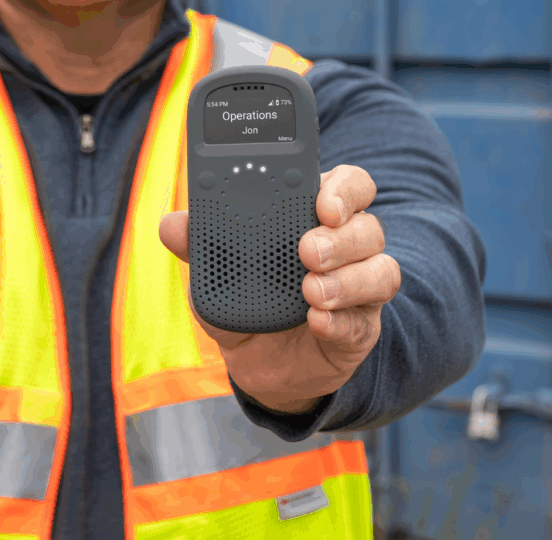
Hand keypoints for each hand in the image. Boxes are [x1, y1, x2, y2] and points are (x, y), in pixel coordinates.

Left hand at [159, 164, 400, 413]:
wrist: (259, 365)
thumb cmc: (244, 301)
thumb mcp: (215, 272)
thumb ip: (198, 245)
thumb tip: (171, 224)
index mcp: (312, 218)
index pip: (345, 186)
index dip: (342, 188)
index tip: (322, 200)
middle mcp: (344, 247)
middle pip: (367, 225)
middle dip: (341, 236)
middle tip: (308, 250)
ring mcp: (358, 287)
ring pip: (380, 269)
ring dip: (347, 280)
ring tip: (311, 291)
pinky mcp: (360, 328)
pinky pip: (364, 320)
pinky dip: (340, 320)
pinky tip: (317, 321)